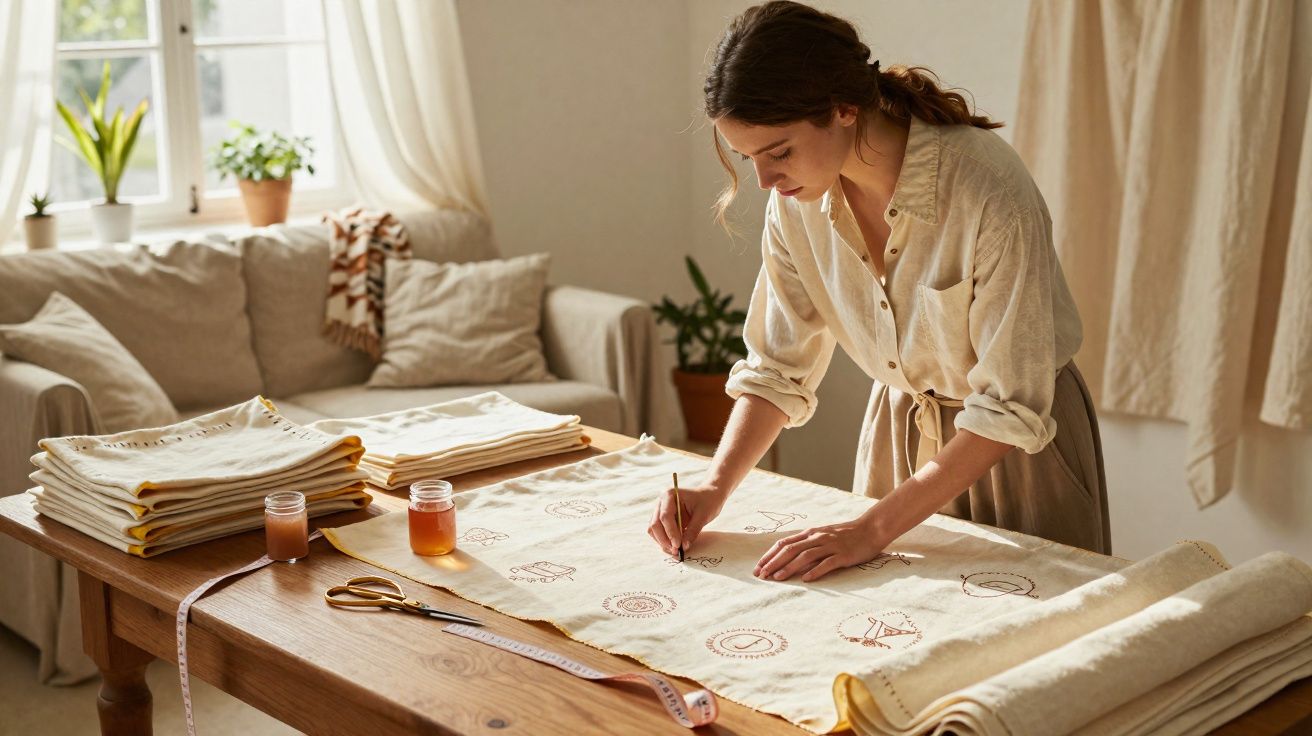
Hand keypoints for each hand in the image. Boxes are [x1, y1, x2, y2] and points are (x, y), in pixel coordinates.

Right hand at [647, 483, 728, 556]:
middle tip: (676, 551)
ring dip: (662, 542)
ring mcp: (660, 510)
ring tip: (676, 551)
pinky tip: (675, 546)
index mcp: (669, 495)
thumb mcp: (703, 516)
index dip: (670, 532)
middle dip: (664, 539)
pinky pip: (659, 532)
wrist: (709, 496)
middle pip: (655, 524)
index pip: (665, 517)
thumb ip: (692, 531)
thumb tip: (683, 547)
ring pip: (654, 530)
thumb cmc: (708, 501)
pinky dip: (665, 541)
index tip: (678, 545)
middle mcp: (661, 502)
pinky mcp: (663, 519)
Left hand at [753, 512, 885, 581]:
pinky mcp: (843, 555)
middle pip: (790, 549)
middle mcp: (817, 538)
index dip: (769, 555)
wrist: (871, 529)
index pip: (784, 544)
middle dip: (773, 562)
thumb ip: (807, 544)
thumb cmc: (845, 535)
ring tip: (777, 578)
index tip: (758, 567)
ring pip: (805, 556)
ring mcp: (830, 545)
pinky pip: (827, 563)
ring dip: (789, 567)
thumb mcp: (823, 535)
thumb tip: (788, 558)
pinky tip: (806, 579)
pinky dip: (815, 571)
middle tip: (761, 575)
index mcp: (810, 533)